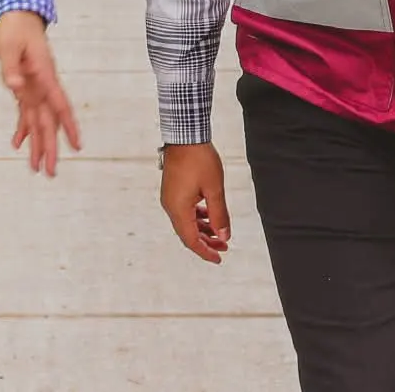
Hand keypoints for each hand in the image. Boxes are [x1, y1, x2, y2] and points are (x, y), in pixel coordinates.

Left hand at [0, 11, 81, 174]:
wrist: (17, 15)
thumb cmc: (15, 28)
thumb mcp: (8, 45)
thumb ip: (10, 67)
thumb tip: (15, 87)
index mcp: (44, 76)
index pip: (59, 105)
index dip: (68, 126)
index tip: (77, 146)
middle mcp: (42, 86)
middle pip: (49, 121)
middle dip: (50, 147)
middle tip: (50, 172)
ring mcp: (35, 88)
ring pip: (39, 122)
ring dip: (38, 144)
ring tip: (37, 168)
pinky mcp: (26, 88)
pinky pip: (26, 113)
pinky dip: (23, 129)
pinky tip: (18, 144)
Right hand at [159, 143, 230, 263]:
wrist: (184, 135)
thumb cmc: (200, 159)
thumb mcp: (215, 189)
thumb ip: (219, 215)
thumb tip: (224, 236)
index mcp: (179, 209)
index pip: (191, 240)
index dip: (206, 252)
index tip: (219, 259)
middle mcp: (170, 206)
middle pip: (187, 234)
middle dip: (206, 242)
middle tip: (224, 247)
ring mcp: (169, 198)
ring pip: (186, 223)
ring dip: (202, 229)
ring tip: (219, 233)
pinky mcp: (172, 190)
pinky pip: (183, 211)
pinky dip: (197, 217)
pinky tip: (208, 215)